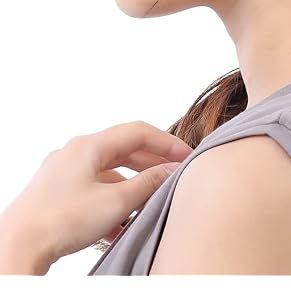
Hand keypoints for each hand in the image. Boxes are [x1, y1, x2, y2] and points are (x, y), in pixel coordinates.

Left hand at [0, 120, 193, 269]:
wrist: (17, 246)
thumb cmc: (59, 221)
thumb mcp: (115, 202)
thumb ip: (147, 183)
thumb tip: (171, 170)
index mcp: (88, 145)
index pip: (138, 132)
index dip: (166, 142)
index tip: (186, 155)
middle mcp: (75, 152)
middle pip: (123, 148)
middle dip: (152, 161)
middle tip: (174, 173)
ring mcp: (64, 172)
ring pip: (108, 169)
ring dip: (132, 182)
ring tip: (151, 199)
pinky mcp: (57, 192)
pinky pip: (93, 187)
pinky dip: (112, 198)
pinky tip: (120, 222)